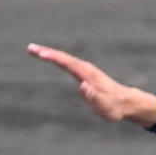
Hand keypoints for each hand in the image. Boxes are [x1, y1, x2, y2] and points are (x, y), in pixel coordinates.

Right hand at [27, 43, 155, 126]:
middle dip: (47, 52)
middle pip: (64, 58)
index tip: (41, 53)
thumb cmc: (114, 107)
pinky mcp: (84, 74)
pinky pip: (67, 63)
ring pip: (65, 59)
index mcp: (89, 75)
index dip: (54, 58)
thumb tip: (83, 86)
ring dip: (49, 53)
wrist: (126, 102)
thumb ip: (94, 97)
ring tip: (34, 50)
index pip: (68, 64)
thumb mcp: (105, 105)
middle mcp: (86, 69)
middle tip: (30, 48)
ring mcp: (85, 70)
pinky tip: (48, 56)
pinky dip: (56, 58)